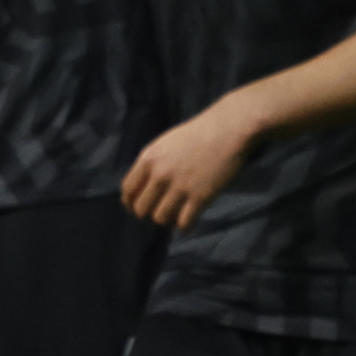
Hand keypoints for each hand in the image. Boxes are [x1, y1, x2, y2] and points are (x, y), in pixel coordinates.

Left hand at [120, 100, 257, 230]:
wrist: (227, 129)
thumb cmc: (198, 135)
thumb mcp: (165, 144)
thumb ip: (152, 164)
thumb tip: (143, 187)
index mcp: (148, 158)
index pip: (128, 190)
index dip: (129, 203)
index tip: (135, 208)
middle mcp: (160, 173)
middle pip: (141, 208)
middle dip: (148, 214)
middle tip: (160, 212)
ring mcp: (180, 186)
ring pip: (160, 218)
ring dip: (167, 221)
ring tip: (176, 216)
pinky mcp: (200, 196)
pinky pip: (184, 223)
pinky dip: (185, 226)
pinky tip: (189, 220)